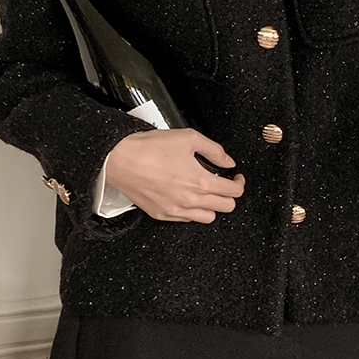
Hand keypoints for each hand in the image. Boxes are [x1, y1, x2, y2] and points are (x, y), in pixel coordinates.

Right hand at [105, 128, 245, 223]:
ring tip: (205, 192)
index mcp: (201, 182)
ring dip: (212, 205)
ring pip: (208, 218)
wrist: (120, 159)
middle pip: (226, 207)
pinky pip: (187, 220)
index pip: (234, 192)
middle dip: (229, 194)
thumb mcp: (189, 138)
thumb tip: (227, 161)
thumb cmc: (149, 148)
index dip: (239, 183)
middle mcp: (190, 201)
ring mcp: (176, 211)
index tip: (235, 177)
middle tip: (223, 184)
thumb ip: (214, 150)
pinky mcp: (162, 215)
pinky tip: (187, 197)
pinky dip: (193, 211)